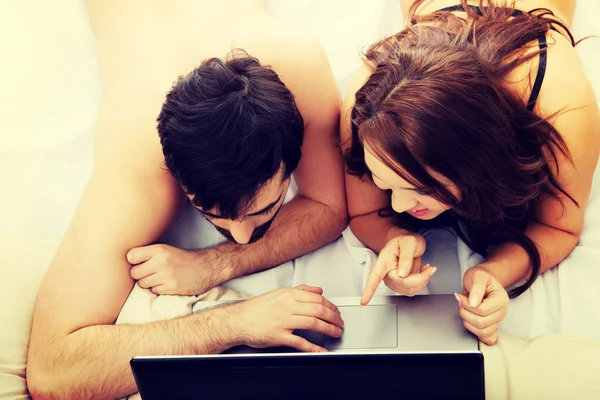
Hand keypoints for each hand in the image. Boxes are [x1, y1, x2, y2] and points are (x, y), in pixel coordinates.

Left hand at [128, 244, 216, 294]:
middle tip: (149, 272)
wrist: (207, 267)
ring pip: (142, 284)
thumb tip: (127, 261)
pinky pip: (153, 291)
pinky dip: (158, 289)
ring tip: (159, 278)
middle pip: (134, 273)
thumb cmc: (184, 258)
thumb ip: (149, 253)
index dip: (133, 261)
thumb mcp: (167, 249)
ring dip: (148, 283)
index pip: (131, 256)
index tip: (139, 262)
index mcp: (159, 250)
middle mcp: (161, 262)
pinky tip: (167, 283)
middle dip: (139, 274)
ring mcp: (165, 276)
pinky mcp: (170, 288)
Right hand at [230, 285, 344, 351]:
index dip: (331, 306)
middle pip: (318, 310)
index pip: (317, 299)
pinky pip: (300, 342)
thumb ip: (300, 290)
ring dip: (328, 329)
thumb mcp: (278, 293)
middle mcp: (287, 306)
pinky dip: (313, 348)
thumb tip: (318, 290)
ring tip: (335, 333)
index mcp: (288, 295)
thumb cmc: (256, 309)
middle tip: (340, 323)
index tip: (336, 312)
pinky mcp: (278, 336)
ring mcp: (283, 321)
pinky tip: (321, 350)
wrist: (238, 320)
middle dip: (334, 318)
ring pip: (313, 323)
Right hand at [361, 233, 433, 304]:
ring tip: (426, 268)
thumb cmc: (405, 240)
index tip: (363, 301)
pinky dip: (423, 282)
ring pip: (410, 289)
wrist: (408, 243)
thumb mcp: (409, 243)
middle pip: (402, 284)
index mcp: (384, 261)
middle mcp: (386, 273)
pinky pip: (414, 290)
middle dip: (420, 278)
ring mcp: (394, 281)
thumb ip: (406, 257)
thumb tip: (402, 274)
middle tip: (429, 268)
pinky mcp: (401, 285)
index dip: (369, 290)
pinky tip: (423, 272)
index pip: (375, 277)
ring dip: (423, 280)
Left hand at [455, 266, 508, 344]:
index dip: (467, 305)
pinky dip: (477, 333)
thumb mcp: (477, 276)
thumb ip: (476, 288)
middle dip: (465, 313)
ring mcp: (498, 321)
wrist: (482, 280)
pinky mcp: (493, 326)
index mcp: (501, 299)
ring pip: (482, 332)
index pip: (483, 310)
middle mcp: (502, 312)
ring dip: (468, 322)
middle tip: (461, 303)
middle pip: (481, 323)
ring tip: (465, 310)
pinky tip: (471, 323)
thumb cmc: (480, 278)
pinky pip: (487, 338)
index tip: (461, 297)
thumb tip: (473, 302)